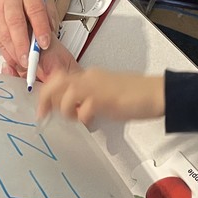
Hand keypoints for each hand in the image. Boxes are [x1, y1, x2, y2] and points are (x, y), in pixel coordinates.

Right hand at [0, 0, 54, 71]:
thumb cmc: (24, 2)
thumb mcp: (41, 3)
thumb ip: (48, 17)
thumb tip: (51, 34)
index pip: (35, 9)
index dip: (41, 28)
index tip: (44, 44)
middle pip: (16, 22)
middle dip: (23, 44)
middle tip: (30, 58)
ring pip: (5, 33)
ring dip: (14, 51)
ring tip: (23, 62)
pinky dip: (7, 52)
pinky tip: (14, 58)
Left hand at [36, 66, 164, 125]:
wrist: (155, 93)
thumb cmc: (134, 94)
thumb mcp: (106, 91)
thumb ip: (88, 96)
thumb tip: (74, 107)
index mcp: (89, 75)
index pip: (59, 78)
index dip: (46, 92)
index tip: (42, 107)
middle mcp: (89, 78)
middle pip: (56, 83)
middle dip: (47, 99)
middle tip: (45, 115)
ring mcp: (96, 88)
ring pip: (66, 96)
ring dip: (67, 111)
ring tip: (78, 118)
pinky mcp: (104, 99)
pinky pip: (83, 111)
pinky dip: (83, 119)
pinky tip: (92, 122)